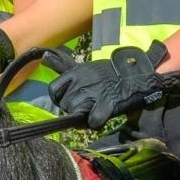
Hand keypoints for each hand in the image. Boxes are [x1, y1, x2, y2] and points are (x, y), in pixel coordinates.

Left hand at [47, 44, 179, 128]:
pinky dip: (95, 123)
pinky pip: (93, 121)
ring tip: (92, 113)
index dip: (59, 99)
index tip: (68, 101)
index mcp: (75, 73)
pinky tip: (100, 118)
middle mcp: (81, 83)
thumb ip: (63, 66)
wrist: (135, 74)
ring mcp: (94, 94)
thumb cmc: (108, 72)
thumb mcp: (84, 67)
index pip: (54, 90)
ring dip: (83, 117)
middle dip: (73, 109)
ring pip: (76, 113)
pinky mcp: (108, 104)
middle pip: (65, 105)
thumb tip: (44, 56)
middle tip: (86, 107)